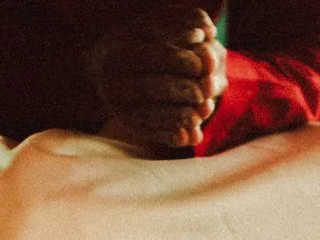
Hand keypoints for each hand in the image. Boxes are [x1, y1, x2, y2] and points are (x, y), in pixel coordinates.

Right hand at [90, 6, 227, 153]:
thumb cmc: (141, 40)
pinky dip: (172, 137)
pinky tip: (192, 136)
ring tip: (203, 113)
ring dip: (179, 117)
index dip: (179, 60)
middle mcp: (112, 83)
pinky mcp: (129, 126)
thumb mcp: (158, 26)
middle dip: (179, 91)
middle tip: (203, 93)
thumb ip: (183, 22)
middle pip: (148, 88)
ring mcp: (118, 108)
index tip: (202, 63)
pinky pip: (151, 134)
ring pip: (149, 116)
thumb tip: (208, 31)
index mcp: (117, 54)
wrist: (111, 68)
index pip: (151, 57)